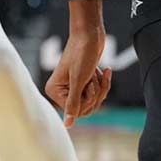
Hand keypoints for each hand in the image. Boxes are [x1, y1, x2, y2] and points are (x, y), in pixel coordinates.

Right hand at [45, 0, 111, 126]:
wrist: (91, 34)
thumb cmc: (82, 54)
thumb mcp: (79, 81)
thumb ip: (73, 104)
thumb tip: (67, 126)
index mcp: (53, 91)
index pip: (76, 111)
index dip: (87, 99)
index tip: (86, 82)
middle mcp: (61, 91)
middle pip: (86, 108)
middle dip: (96, 93)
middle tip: (92, 76)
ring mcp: (73, 87)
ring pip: (94, 101)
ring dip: (101, 87)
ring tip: (97, 71)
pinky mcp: (84, 82)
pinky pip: (98, 93)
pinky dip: (104, 82)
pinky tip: (107, 70)